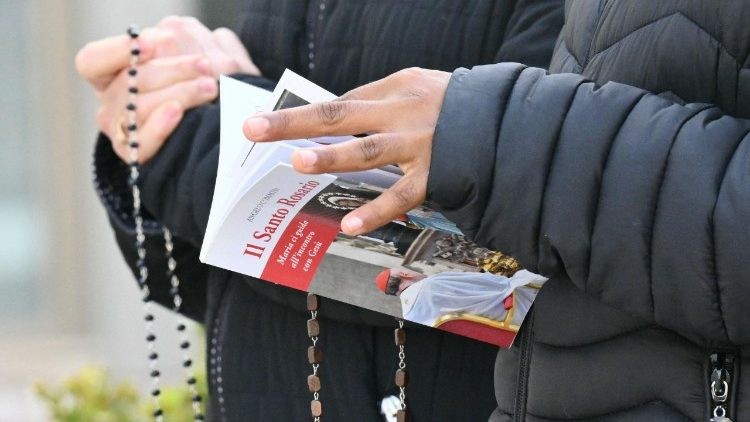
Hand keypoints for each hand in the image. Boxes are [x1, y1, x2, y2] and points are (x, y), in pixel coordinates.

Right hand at [75, 16, 260, 162]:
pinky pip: (143, 141)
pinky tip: (177, 112)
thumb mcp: (191, 56)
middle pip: (128, 82)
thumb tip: (165, 39)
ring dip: (178, 94)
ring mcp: (122, 130)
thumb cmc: (202, 84)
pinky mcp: (137, 155)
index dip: (118, 51)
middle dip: (170, 69)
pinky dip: (160, 125)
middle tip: (204, 65)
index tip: (152, 45)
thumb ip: (177, 42)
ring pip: (138, 107)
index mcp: (112, 73)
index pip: (93, 60)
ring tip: (209, 87)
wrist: (219, 132)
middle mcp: (112, 102)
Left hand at [242, 68, 450, 235]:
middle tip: (256, 130)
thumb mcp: (421, 89)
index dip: (301, 113)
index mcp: (397, 87)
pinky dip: (375, 211)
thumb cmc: (457, 107)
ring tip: (297, 164)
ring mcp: (419, 144)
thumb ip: (382, 102)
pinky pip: (401, 196)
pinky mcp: (436, 175)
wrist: (512, 122)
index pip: (341, 101)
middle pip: (339, 115)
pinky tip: (347, 225)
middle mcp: (404, 112)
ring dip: (331, 157)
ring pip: (368, 151)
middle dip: (294, 122)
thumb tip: (339, 123)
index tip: (265, 123)